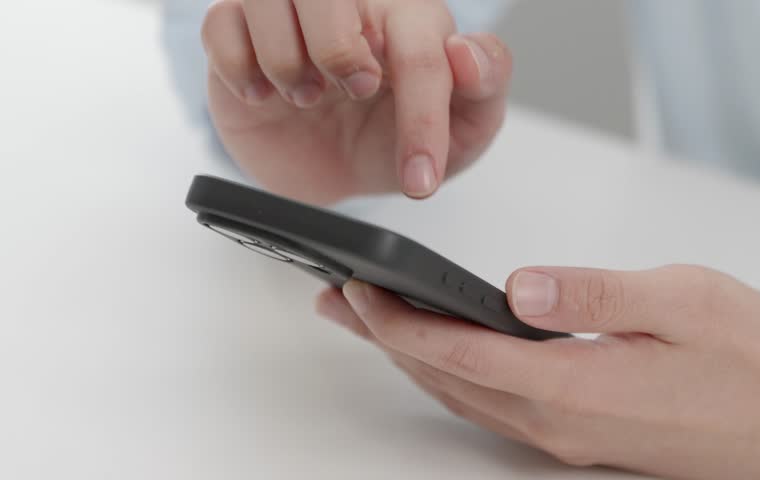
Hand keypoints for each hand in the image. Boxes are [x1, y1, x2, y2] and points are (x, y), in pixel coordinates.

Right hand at [201, 0, 511, 204]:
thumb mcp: (458, 131)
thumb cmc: (391, 136)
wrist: (329, 166)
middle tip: (354, 93)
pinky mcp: (235, 31)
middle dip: (341, 55)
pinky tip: (263, 94)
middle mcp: (349, 3)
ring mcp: (288, 13)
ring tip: (306, 95)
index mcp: (410, 17)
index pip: (422, 50)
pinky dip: (240, 70)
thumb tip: (467, 53)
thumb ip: (484, 88)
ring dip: (287, 64)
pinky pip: (220, 25)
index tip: (419, 178)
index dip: (422, 118)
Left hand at [317, 265, 759, 478]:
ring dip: (413, 359)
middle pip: (447, 378)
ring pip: (465, 396)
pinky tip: (447, 356)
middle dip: (386, 338)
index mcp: (572, 386)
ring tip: (375, 324)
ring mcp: (565, 436)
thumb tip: (520, 286)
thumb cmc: (749, 359)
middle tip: (342, 301)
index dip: (400, 322)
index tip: (360, 289)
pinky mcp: (579, 435)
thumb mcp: (680, 301)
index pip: (460, 352)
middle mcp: (557, 421)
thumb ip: (592, 295)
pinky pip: (493, 407)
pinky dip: (454, 376)